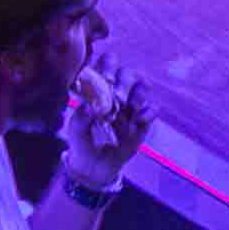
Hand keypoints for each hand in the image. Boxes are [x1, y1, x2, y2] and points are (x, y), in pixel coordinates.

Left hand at [59, 53, 150, 191]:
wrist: (94, 166)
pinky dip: (148, 112)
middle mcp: (116, 90)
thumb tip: (93, 106)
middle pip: (126, 71)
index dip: (106, 66)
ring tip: (131, 109)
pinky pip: (152, 108)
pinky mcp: (143, 120)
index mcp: (98, 86)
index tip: (104, 79)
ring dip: (138, 94)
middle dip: (123, 81)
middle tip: (117, 96)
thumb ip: (81, 116)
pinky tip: (138, 122)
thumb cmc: (82, 141)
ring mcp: (131, 104)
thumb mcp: (76, 130)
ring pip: (142, 85)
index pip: (105, 63)